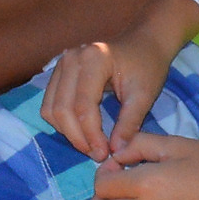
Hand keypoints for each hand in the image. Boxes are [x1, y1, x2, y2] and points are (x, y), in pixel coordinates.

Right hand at [41, 15, 179, 162]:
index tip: (105, 154)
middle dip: (78, 137)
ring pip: (51, 109)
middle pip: (62, 109)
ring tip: (92, 145)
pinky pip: (51, 104)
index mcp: (94, 59)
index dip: (91, 134)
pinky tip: (83, 132)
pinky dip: (63, 123)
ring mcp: (61, 63)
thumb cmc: (147, 67)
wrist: (144, 45)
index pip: (83, 106)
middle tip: (98, 154)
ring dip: (68, 132)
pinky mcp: (59, 72)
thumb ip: (129, 123)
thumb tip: (116, 151)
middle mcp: (71, 58)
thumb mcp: (144, 96)